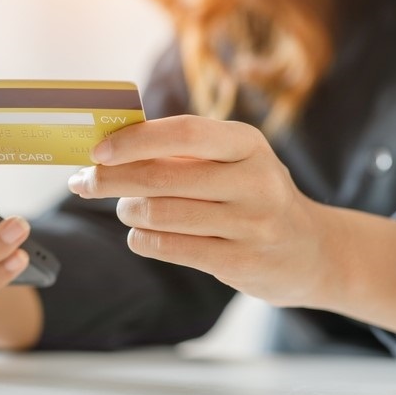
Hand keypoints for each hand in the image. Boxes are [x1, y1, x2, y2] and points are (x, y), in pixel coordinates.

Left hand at [68, 115, 328, 307]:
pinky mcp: (243, 262)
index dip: (134, 141)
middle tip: (84, 182)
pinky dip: (143, 239)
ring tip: (126, 209)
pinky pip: (171, 247)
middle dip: (112, 179)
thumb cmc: (249, 196)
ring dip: (128, 211)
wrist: (310, 250)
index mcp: (247, 143)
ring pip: (161, 215)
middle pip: (163, 178)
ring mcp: (253, 224)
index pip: (183, 132)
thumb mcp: (230, 161)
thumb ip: (177, 152)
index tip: (97, 150)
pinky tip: (140, 235)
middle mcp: (255, 180)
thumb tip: (106, 150)